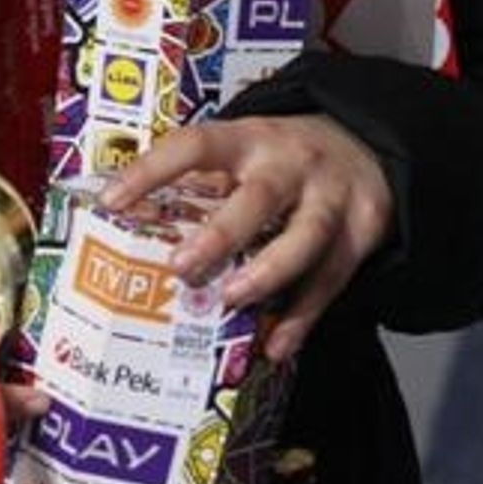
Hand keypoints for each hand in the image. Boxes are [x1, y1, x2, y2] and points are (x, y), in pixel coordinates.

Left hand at [99, 114, 393, 363]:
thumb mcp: (246, 151)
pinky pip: (332, 279)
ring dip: (268, 272)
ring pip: (305, 237)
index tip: (115, 200)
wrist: (368, 142)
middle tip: (182, 265)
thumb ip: (205, 184)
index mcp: (249, 138)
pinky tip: (277, 344)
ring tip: (231, 299)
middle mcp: (291, 163)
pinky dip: (303, 316)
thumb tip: (131, 224)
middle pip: (259, 196)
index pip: (196, 144)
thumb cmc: (285, 158)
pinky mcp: (363, 230)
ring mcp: (331, 196)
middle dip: (221, 233)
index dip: (154, 169)